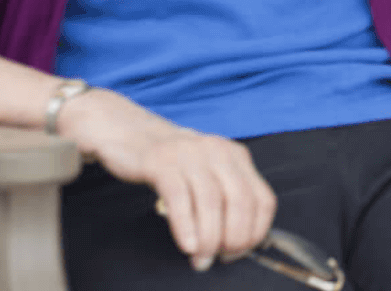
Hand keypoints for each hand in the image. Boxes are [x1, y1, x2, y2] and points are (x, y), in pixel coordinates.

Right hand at [57, 88, 274, 270]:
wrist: (127, 132)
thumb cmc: (170, 162)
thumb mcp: (207, 172)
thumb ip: (224, 199)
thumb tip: (235, 244)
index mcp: (237, 157)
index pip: (263, 199)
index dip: (256, 232)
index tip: (239, 252)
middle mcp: (219, 152)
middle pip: (241, 202)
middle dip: (234, 238)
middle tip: (219, 258)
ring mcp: (191, 155)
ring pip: (212, 202)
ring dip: (210, 238)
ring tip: (201, 259)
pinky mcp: (162, 162)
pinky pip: (180, 198)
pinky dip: (186, 225)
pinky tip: (186, 245)